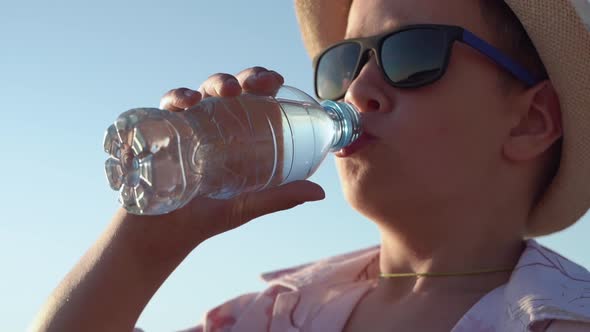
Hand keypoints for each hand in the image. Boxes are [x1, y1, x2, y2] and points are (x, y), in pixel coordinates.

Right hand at [156, 67, 324, 245]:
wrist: (161, 235)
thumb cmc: (206, 218)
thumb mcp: (247, 206)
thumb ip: (280, 197)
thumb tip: (320, 192)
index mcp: (237, 135)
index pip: (254, 99)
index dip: (265, 82)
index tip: (276, 81)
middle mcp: (213, 125)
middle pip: (231, 89)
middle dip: (244, 78)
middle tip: (255, 84)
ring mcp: (187, 125)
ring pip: (202, 91)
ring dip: (216, 83)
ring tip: (227, 91)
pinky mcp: (161, 130)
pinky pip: (168, 106)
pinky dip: (177, 97)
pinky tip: (187, 104)